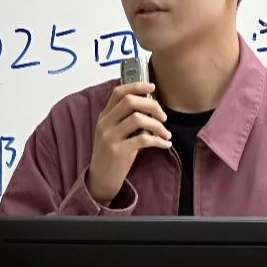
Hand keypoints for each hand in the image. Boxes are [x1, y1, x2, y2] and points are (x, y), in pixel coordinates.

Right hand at [86, 81, 171, 204]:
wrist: (101, 180)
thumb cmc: (111, 156)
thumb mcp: (113, 134)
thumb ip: (125, 119)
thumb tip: (150, 106)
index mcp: (104, 117)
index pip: (118, 92)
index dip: (136, 86)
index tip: (152, 87)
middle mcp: (105, 124)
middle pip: (130, 101)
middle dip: (152, 105)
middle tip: (163, 116)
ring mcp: (110, 137)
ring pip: (138, 118)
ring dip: (157, 125)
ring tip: (165, 133)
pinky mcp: (118, 151)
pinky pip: (143, 139)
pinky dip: (159, 140)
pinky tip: (165, 144)